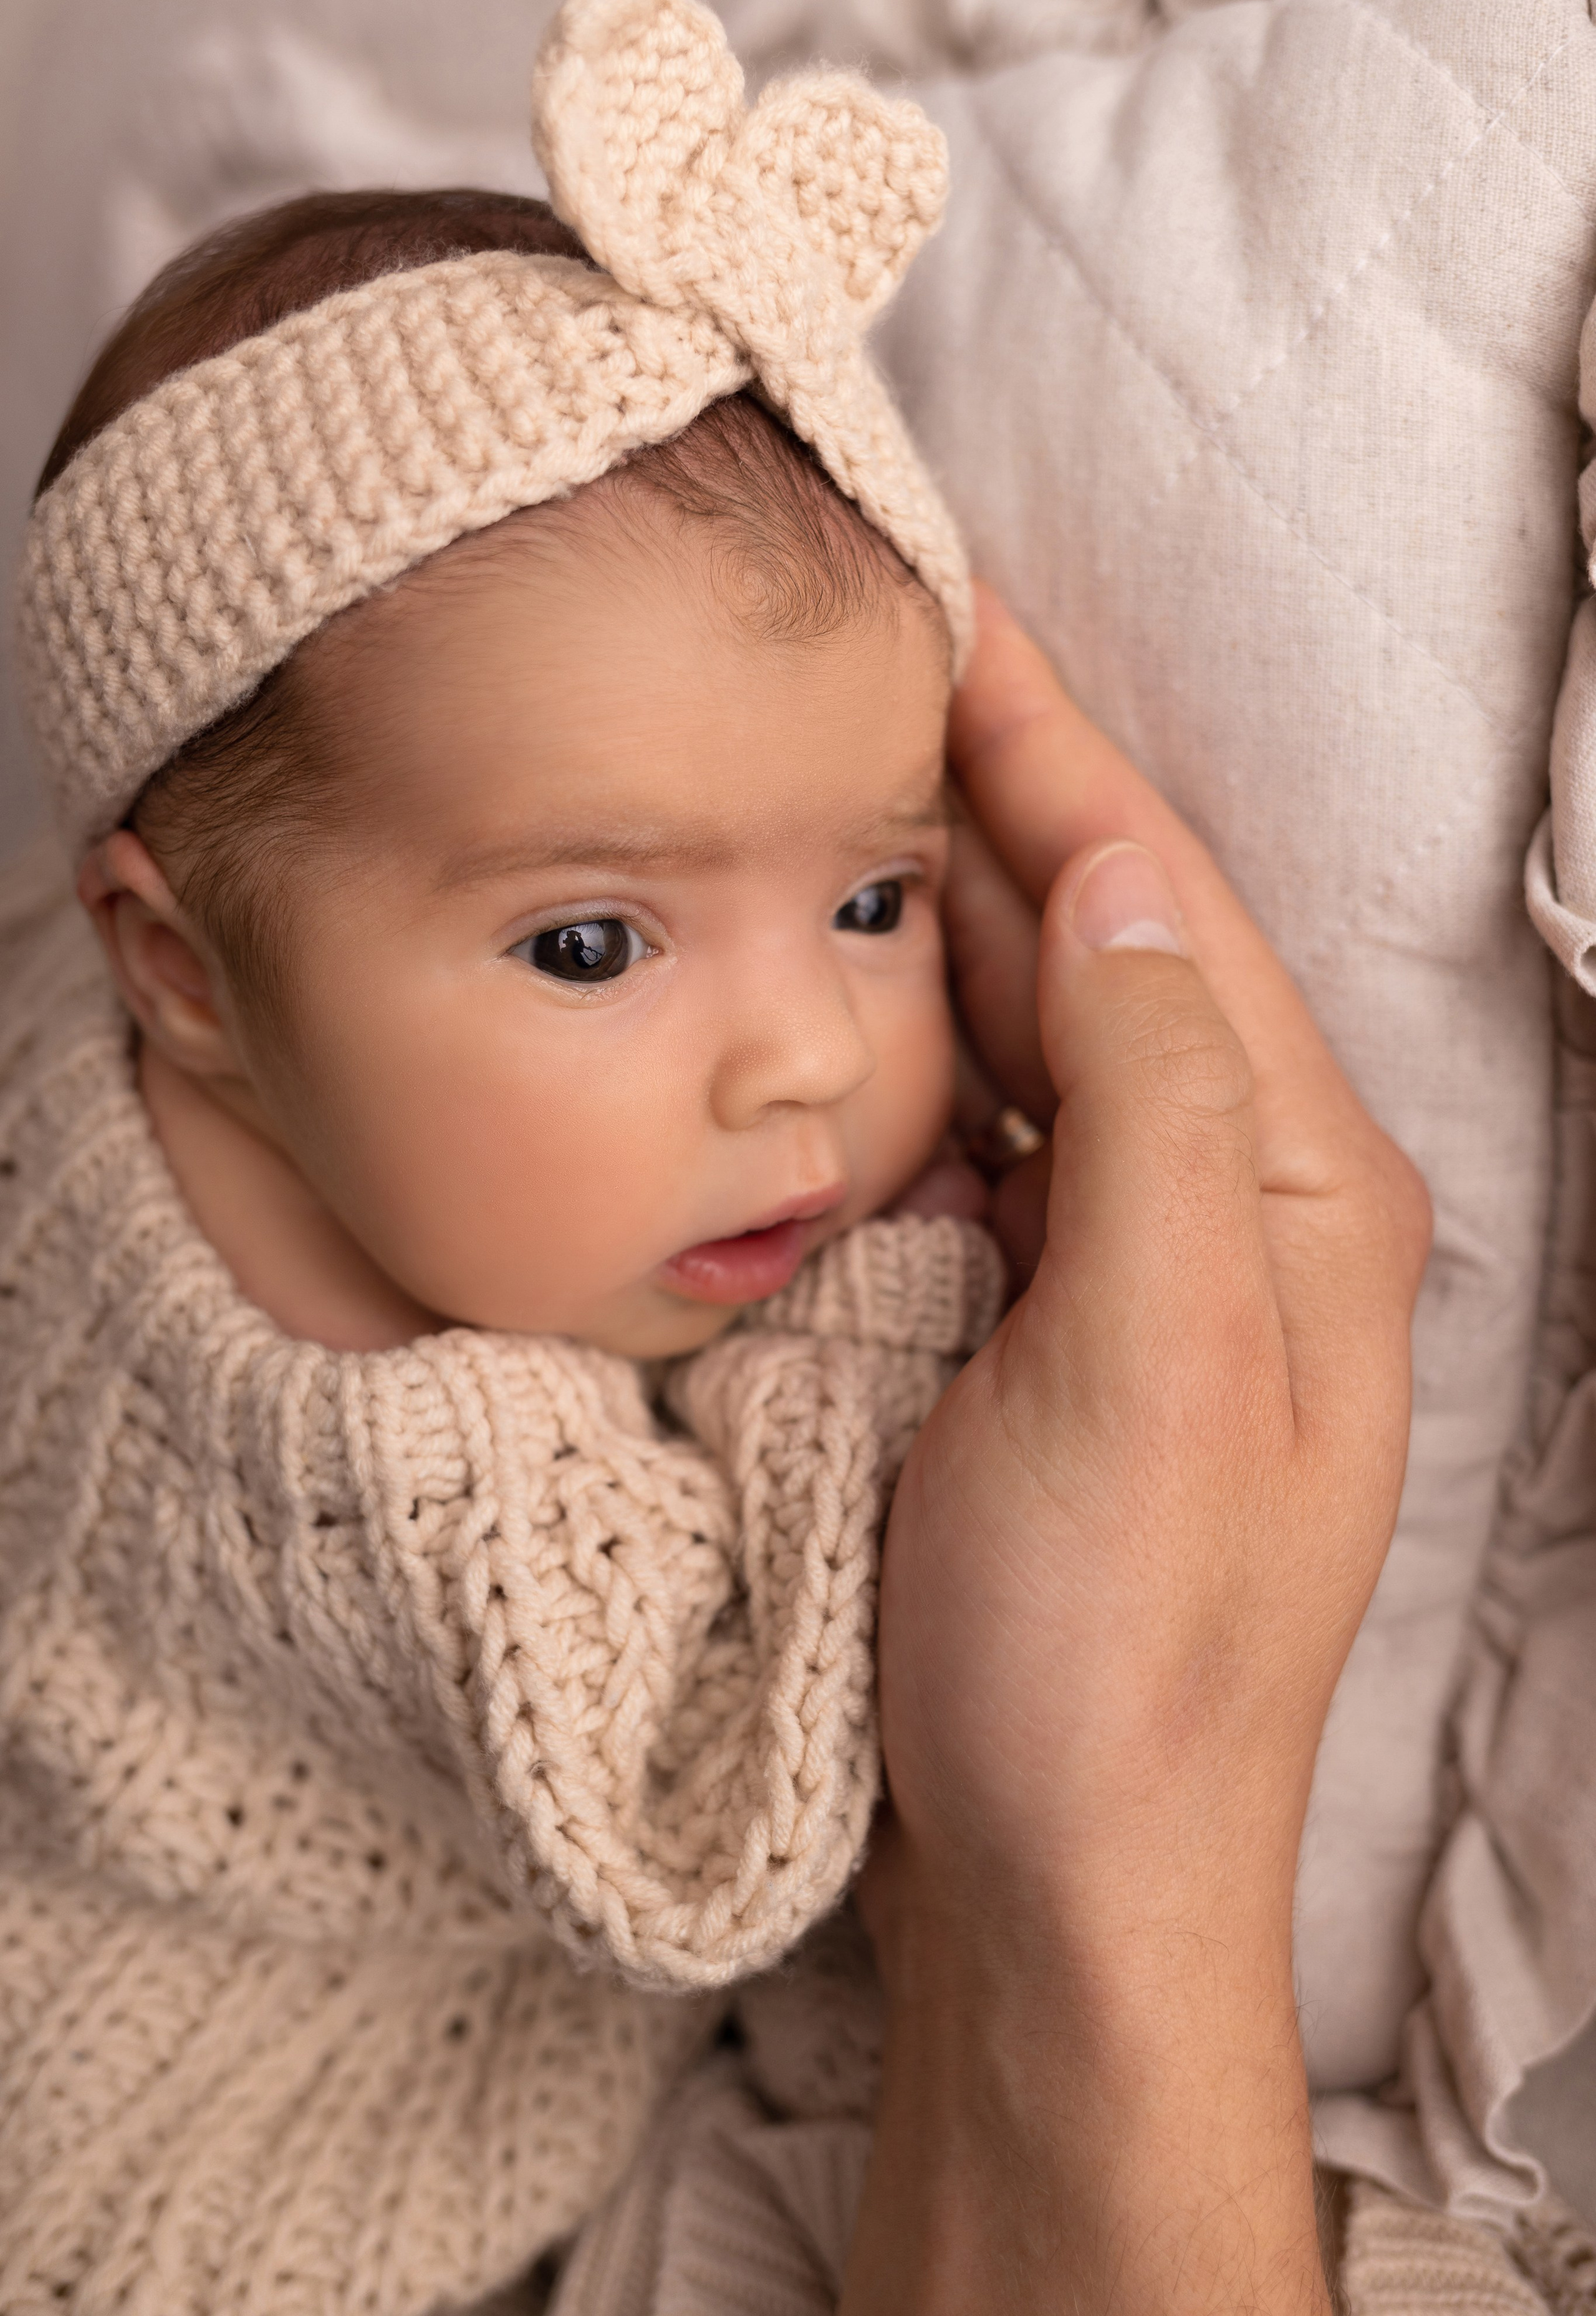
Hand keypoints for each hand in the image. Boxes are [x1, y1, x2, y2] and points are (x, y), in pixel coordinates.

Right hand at [842, 588, 1429, 2314]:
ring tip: (842, 780)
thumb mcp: (1149, 1365)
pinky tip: (854, 992)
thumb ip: (1151, 1105)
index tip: (945, 600)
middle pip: (1113, 946)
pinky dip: (924, 1047)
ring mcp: (1143, 1267)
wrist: (1061, 1892)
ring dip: (950, 909)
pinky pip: (992, 1137)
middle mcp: (1237, 1204)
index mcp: (1298, 1188)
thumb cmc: (1108, 1660)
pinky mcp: (1050, 1326)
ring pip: (1047, 1031)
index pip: (1168, 905)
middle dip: (994, 799)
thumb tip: (1128, 880)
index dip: (1053, 745)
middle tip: (859, 663)